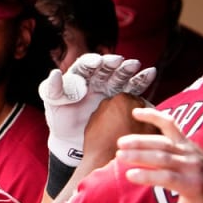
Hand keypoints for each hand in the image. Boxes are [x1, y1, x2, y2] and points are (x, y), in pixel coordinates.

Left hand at [39, 53, 156, 165]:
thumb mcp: (53, 104)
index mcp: (79, 76)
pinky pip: (133, 88)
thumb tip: (55, 73)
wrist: (72, 140)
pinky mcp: (122, 99)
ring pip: (120, 76)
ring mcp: (110, 88)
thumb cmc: (60, 120)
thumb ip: (52, 89)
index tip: (98, 62)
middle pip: (106, 68)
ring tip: (137, 66)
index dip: (92, 62)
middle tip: (121, 62)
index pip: (85, 65)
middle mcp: (96, 79)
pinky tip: (150, 74)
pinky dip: (141, 80)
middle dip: (114, 64)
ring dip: (129, 70)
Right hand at [116, 107, 202, 202]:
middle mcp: (192, 164)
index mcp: (193, 184)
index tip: (129, 175)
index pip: (168, 177)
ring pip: (163, 141)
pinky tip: (136, 112)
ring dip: (141, 140)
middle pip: (163, 156)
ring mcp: (189, 150)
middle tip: (120, 156)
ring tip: (121, 143)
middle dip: (140, 155)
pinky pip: (170, 124)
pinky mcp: (186, 140)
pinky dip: (154, 116)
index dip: (148, 175)